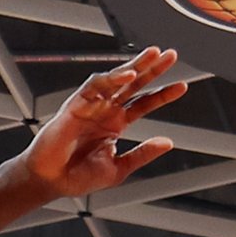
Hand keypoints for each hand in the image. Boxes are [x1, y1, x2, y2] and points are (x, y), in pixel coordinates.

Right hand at [17, 47, 187, 199]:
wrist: (52, 182)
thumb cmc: (79, 177)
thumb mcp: (119, 168)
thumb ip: (143, 154)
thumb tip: (168, 142)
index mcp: (116, 124)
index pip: (144, 104)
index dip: (163, 94)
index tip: (183, 86)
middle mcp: (106, 111)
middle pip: (133, 84)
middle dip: (152, 68)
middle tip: (171, 54)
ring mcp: (91, 105)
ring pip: (117, 78)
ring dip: (135, 65)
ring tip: (155, 54)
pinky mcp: (76, 104)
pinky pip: (95, 86)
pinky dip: (112, 78)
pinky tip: (129, 74)